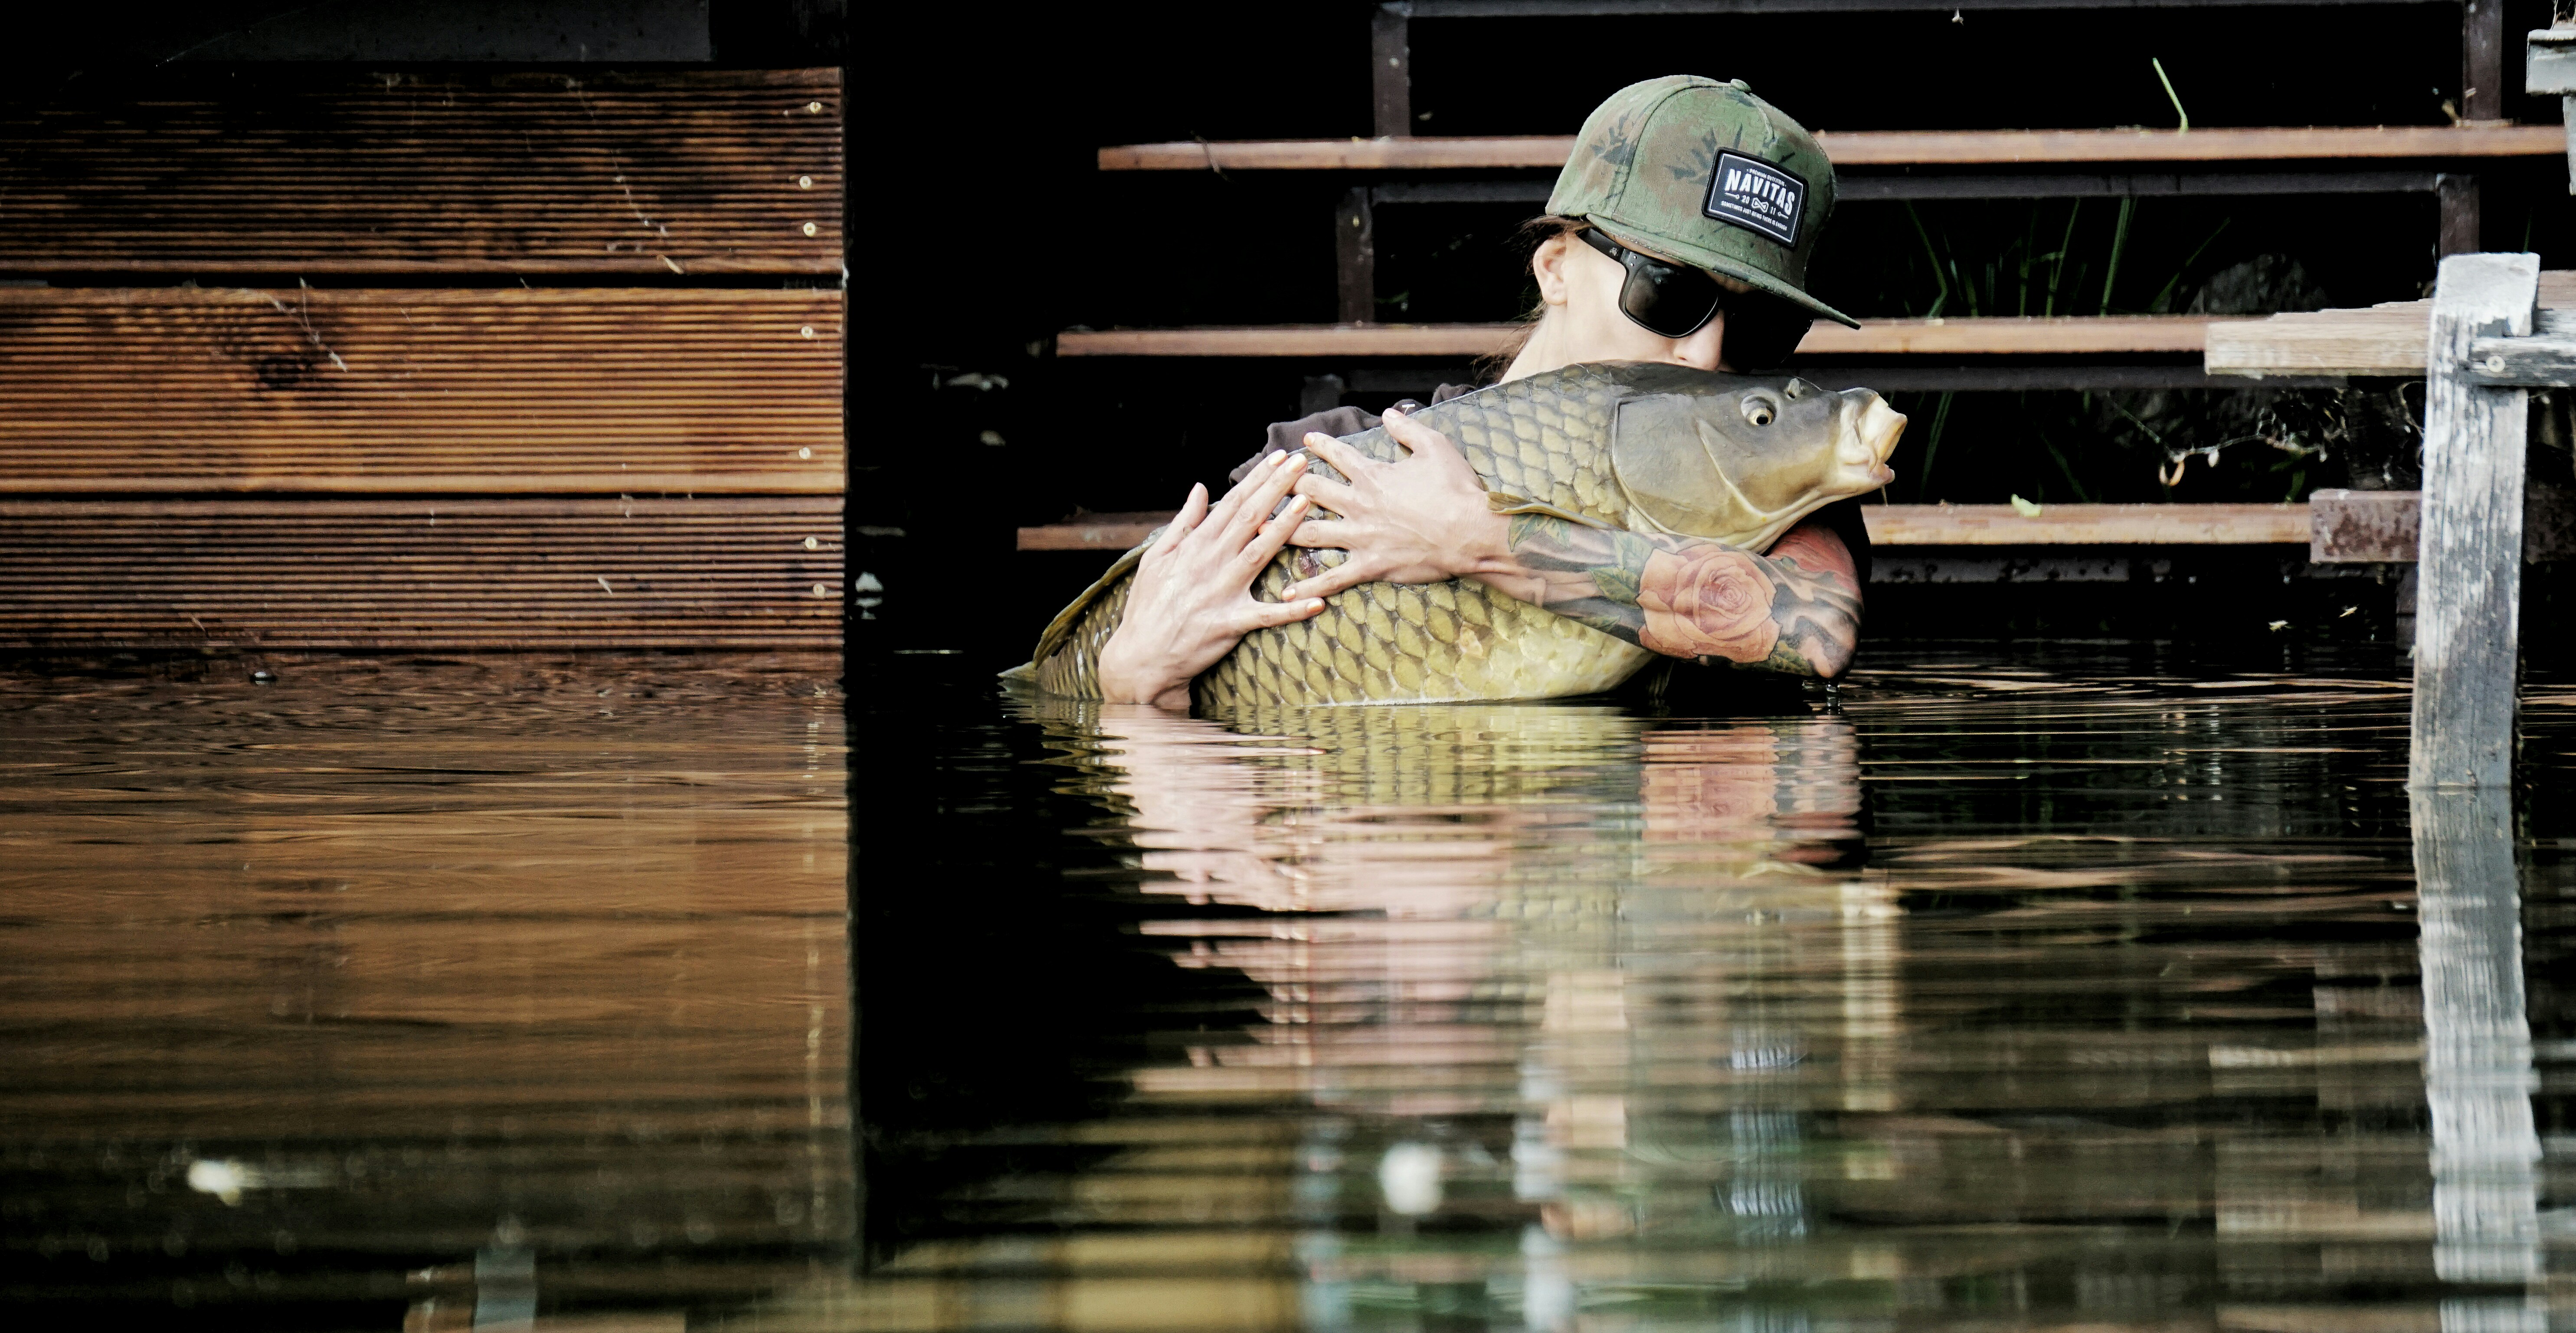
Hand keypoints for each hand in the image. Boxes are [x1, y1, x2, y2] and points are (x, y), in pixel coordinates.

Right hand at [1096, 452, 1373, 709]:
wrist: (1141, 657)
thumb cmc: (1148, 606)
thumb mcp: (1155, 557)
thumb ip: (1183, 522)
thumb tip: (1201, 488)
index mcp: (1194, 546)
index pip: (1231, 504)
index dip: (1257, 479)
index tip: (1279, 459)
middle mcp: (1210, 563)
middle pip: (1249, 519)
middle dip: (1276, 489)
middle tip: (1302, 466)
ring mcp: (1221, 593)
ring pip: (1259, 554)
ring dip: (1284, 529)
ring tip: (1307, 505)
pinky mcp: (1229, 624)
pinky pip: (1266, 616)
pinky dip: (1291, 610)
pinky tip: (1317, 602)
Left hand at [1288, 407, 1510, 583]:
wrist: (1471, 533)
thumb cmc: (1456, 489)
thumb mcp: (1436, 447)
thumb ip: (1408, 429)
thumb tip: (1389, 413)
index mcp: (1374, 476)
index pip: (1339, 457)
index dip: (1320, 447)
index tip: (1305, 442)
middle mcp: (1360, 505)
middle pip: (1311, 493)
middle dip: (1287, 487)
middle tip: (1269, 486)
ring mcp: (1361, 537)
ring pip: (1310, 534)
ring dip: (1282, 531)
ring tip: (1259, 530)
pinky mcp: (1370, 565)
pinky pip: (1333, 578)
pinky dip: (1309, 587)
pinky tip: (1287, 592)